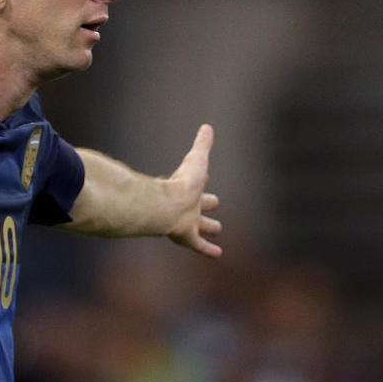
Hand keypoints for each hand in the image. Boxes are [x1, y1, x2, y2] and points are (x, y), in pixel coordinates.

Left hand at [165, 124, 222, 257]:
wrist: (164, 206)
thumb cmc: (180, 183)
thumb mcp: (197, 160)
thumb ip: (202, 145)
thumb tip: (207, 127)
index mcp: (186, 187)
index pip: (195, 182)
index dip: (201, 178)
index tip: (205, 175)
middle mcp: (186, 205)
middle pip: (198, 204)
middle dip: (206, 204)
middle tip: (214, 203)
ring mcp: (187, 222)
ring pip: (200, 226)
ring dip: (208, 227)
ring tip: (217, 228)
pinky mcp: (188, 237)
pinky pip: (200, 246)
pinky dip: (208, 250)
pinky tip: (218, 255)